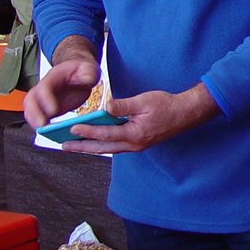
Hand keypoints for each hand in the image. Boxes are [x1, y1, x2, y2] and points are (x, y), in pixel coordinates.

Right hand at [23, 57, 100, 128]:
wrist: (76, 72)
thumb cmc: (82, 70)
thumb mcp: (89, 68)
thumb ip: (88, 72)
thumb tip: (86, 79)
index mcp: (54, 76)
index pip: (44, 87)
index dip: (46, 99)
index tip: (53, 111)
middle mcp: (44, 87)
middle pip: (31, 99)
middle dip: (34, 113)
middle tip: (42, 125)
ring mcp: (42, 98)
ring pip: (30, 109)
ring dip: (33, 121)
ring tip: (42, 131)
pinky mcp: (45, 108)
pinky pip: (37, 116)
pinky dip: (39, 125)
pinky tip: (48, 133)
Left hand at [54, 83, 219, 154]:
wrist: (185, 114)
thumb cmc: (166, 105)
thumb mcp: (143, 101)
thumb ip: (123, 106)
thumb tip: (105, 108)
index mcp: (135, 134)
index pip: (106, 134)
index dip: (88, 131)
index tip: (73, 128)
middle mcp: (134, 144)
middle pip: (103, 148)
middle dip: (82, 147)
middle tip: (64, 146)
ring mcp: (136, 146)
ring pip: (108, 149)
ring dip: (90, 147)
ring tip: (74, 146)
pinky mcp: (138, 143)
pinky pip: (116, 146)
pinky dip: (102, 145)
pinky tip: (94, 142)